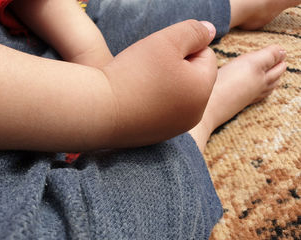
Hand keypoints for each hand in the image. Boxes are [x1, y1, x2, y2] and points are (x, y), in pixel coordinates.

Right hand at [102, 20, 217, 147]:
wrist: (100, 111)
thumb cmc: (133, 74)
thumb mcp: (166, 41)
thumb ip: (194, 31)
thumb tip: (210, 31)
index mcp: (202, 90)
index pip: (205, 55)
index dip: (182, 47)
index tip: (158, 55)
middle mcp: (195, 114)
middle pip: (192, 77)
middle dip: (175, 67)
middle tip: (147, 69)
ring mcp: (176, 128)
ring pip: (176, 95)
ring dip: (163, 85)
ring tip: (139, 85)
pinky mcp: (157, 137)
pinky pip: (161, 112)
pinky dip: (151, 103)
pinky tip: (134, 100)